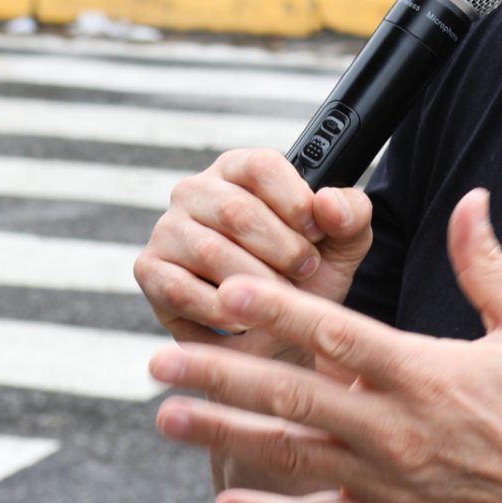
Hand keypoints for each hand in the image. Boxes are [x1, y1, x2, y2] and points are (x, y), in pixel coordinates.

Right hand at [134, 149, 372, 353]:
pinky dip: (220, 310)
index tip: (318, 235)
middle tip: (304, 273)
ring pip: (212, 252)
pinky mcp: (150, 269)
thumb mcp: (342, 244)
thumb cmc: (304, 279)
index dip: (295, 202)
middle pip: (237, 211)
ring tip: (278, 297)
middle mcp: (197, 189)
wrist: (274, 336)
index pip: (262, 166)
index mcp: (241, 168)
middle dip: (281, 250)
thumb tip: (328, 203)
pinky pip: (182, 289)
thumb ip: (352, 214)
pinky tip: (244, 319)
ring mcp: (168, 228)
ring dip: (255, 283)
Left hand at [148, 189, 501, 502]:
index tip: (231, 291)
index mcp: (425, 373)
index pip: (338, 335)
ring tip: (165, 417)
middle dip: (221, 375)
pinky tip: (224, 501)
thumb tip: (470, 198)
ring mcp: (388, 481)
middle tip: (160, 359)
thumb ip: (487, 262)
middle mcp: (395, 429)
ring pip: (290, 455)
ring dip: (224, 435)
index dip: (281, 311)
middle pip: (292, 397)